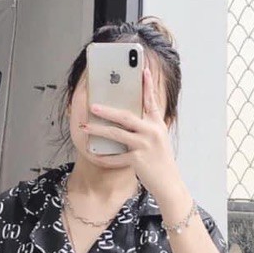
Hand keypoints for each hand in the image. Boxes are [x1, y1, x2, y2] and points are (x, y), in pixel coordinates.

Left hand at [80, 60, 186, 204]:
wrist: (169, 182)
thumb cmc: (161, 161)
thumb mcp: (158, 140)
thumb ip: (147, 127)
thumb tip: (128, 119)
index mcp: (157, 124)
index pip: (151, 101)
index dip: (147, 85)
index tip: (142, 69)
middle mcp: (151, 132)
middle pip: (125, 116)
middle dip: (107, 110)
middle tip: (92, 106)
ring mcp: (144, 146)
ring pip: (116, 134)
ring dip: (98, 130)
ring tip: (85, 127)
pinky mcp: (138, 160)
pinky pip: (116, 157)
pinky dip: (103, 157)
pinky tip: (93, 154)